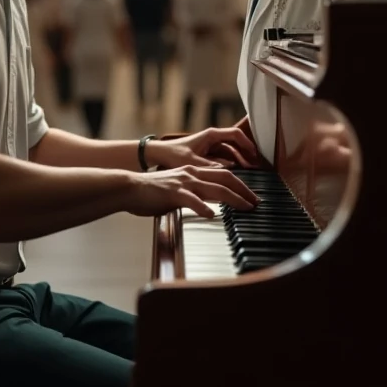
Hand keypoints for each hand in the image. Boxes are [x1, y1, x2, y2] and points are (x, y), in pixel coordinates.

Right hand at [124, 165, 259, 218]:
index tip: (251, 196)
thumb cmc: (151, 192)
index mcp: (192, 171)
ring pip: (215, 188)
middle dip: (244, 190)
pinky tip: (212, 215)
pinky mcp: (173, 193)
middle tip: (256, 202)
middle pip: (225, 178)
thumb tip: (206, 205)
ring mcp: (183, 182)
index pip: (223, 174)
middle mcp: (191, 173)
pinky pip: (193, 200)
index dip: (240, 184)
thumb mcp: (176, 189)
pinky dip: (204, 207)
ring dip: (234, 198)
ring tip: (246, 208)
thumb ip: (192, 194)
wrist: (130, 188)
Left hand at [150, 125, 260, 170]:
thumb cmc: (173, 154)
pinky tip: (233, 176)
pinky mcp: (206, 156)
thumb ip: (210, 166)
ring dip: (238, 162)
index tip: (255, 155)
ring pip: (230, 153)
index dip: (247, 144)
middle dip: (246, 156)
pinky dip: (229, 166)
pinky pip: (222, 159)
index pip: (235, 135)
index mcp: (211, 135)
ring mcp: (210, 147)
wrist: (159, 155)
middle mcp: (212, 139)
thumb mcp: (192, 162)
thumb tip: (227, 172)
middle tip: (255, 169)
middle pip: (235, 145)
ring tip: (247, 174)